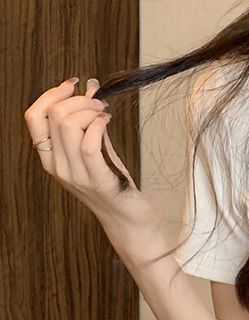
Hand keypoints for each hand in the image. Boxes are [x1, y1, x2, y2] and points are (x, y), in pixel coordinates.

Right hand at [23, 75, 166, 245]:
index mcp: (51, 158)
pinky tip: (106, 122)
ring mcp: (76, 176)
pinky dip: (97, 125)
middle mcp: (58, 167)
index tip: (72, 85)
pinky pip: (88, 144)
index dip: (50, 95)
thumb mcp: (97, 151)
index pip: (33, 117)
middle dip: (78, 100)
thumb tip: (89, 90)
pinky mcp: (97, 181)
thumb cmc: (114, 185)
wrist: (130, 222)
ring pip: (68, 125)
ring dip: (89, 110)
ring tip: (104, 113)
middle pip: (53, 116)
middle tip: (98, 103)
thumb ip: (89, 125)